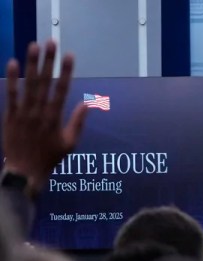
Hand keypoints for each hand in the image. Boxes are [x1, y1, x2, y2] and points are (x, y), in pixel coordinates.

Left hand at [2, 40, 86, 194]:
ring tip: (34, 45)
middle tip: (52, 42)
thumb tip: (87, 104)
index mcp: (55, 119)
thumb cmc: (50, 158)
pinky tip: (13, 62)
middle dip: (49, 61)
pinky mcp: (10, 115)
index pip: (62, 90)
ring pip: (29, 84)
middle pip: (45, 82)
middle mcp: (39, 113)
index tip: (70, 56)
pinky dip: (12, 78)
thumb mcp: (70, 144)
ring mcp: (24, 113)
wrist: (25, 172)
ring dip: (32, 64)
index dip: (66, 72)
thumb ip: (78, 123)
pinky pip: (11, 94)